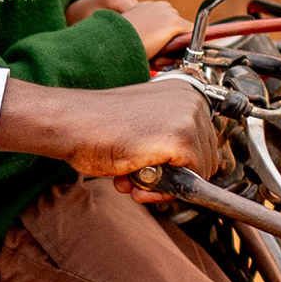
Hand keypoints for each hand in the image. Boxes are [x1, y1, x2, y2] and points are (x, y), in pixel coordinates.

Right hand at [0, 76, 221, 182]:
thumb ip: (169, 142)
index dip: (181, 163)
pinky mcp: (181, 138)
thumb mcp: (145, 126)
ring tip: (133, 174)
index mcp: (184, 91)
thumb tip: (188, 172)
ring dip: (165, 185)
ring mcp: (188, 117)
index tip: (158, 168)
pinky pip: (189, 181)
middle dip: (173, 176)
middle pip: (207, 158)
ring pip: (200, 172)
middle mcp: (191, 99)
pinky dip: (162, 190)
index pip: (204, 140)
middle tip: (138, 175)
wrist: (73, 123)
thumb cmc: (98, 124)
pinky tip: (134, 177)